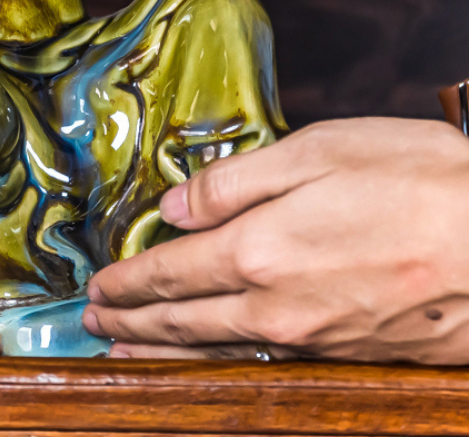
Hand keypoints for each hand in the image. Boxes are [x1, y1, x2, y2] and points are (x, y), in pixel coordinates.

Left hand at [83, 117, 468, 363]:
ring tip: (130, 354)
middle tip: (97, 322)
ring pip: (219, 351)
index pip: (170, 271)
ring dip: (167, 350)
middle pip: (184, 319)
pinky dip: (222, 363)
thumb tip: (174, 204)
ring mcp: (316, 339)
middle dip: (133, 320)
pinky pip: (265, 363)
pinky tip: (214, 360)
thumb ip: (235, 182)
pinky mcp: (350, 354)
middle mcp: (278, 306)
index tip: (98, 286)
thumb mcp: (317, 152)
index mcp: (260, 249)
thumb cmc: (419, 181)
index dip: (128, 280)